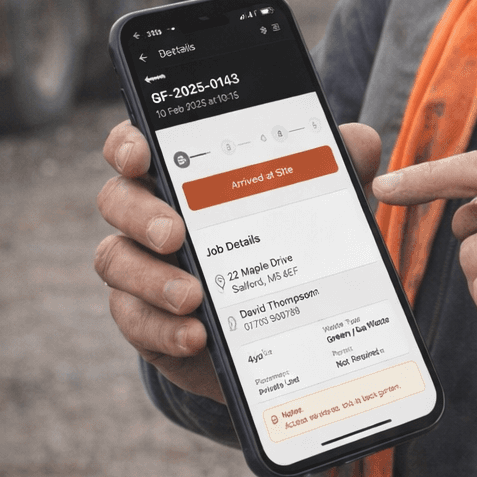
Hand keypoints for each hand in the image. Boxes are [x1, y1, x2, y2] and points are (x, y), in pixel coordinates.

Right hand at [94, 119, 383, 403]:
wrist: (278, 320)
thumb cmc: (287, 239)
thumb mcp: (317, 200)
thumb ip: (337, 163)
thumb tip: (359, 142)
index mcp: (183, 175)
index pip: (135, 146)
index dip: (127, 144)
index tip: (141, 155)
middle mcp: (151, 215)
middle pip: (117, 202)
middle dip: (141, 215)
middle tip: (176, 234)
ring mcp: (143, 268)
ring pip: (116, 263)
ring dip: (151, 280)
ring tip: (194, 297)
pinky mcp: (148, 320)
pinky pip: (136, 321)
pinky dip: (164, 328)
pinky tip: (196, 334)